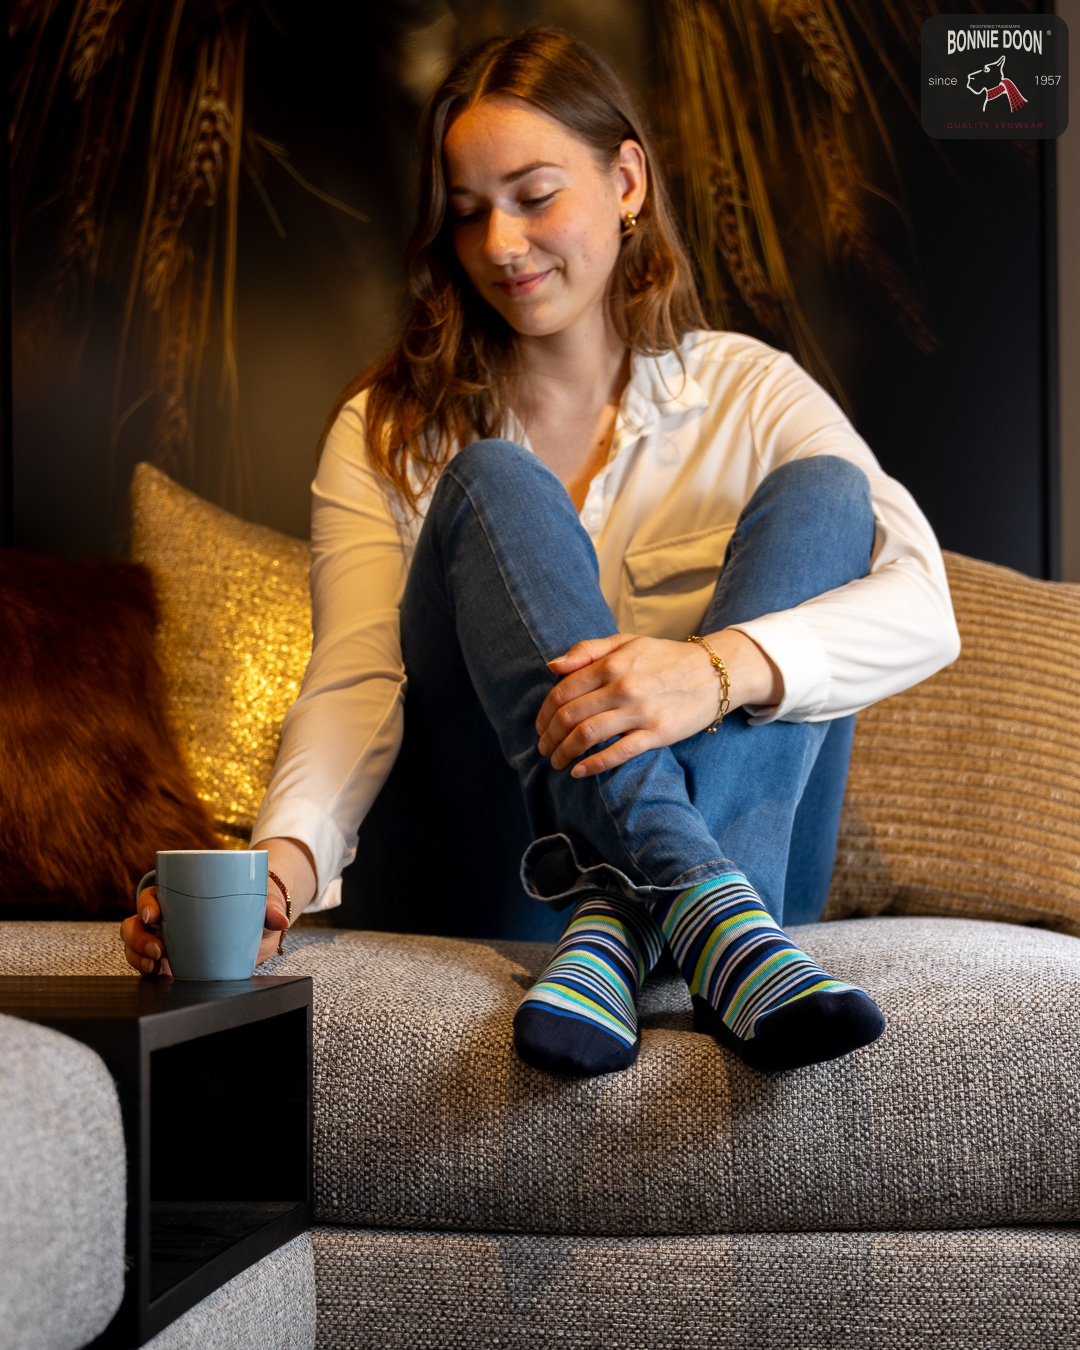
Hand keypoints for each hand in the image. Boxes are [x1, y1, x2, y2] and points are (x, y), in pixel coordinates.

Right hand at [119, 837, 316, 976]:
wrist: (261, 928)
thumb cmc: (255, 904)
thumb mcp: (263, 902)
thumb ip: (271, 908)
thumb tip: (280, 920)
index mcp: (182, 892)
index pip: (154, 893)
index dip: (147, 903)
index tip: (153, 915)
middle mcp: (169, 915)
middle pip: (138, 922)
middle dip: (138, 936)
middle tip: (157, 949)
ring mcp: (168, 938)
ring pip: (137, 944)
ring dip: (137, 955)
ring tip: (155, 966)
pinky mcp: (173, 960)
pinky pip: (148, 964)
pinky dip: (146, 970)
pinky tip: (156, 975)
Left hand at [535, 629, 781, 776]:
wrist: (715, 672)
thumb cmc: (665, 657)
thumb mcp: (626, 642)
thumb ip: (587, 651)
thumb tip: (552, 667)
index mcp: (611, 664)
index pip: (562, 692)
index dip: (544, 714)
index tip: (540, 727)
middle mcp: (622, 688)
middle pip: (570, 717)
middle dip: (549, 737)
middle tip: (543, 748)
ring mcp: (640, 712)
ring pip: (587, 736)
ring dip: (564, 753)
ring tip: (556, 762)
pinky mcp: (657, 734)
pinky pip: (617, 753)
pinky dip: (593, 765)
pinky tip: (578, 771)